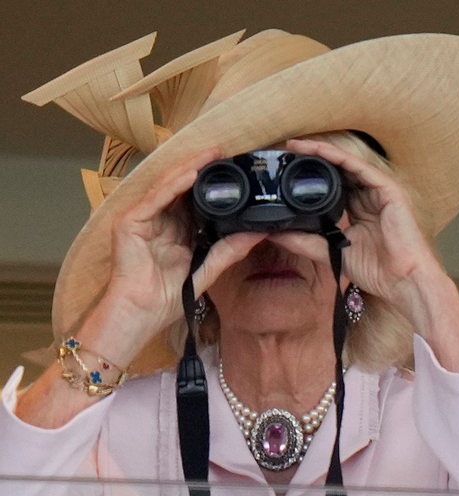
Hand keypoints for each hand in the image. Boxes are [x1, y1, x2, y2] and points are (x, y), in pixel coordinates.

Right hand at [100, 147, 266, 363]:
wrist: (142, 313)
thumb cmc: (168, 296)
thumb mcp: (208, 267)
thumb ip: (230, 249)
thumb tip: (258, 233)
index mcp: (176, 230)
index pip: (195, 200)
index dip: (213, 184)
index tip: (234, 169)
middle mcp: (159, 220)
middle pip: (182, 188)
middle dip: (202, 168)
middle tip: (226, 151)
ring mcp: (143, 218)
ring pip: (169, 186)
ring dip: (190, 168)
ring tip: (212, 153)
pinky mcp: (130, 222)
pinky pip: (156, 198)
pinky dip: (174, 185)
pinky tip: (191, 173)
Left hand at [279, 138, 448, 332]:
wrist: (402, 281)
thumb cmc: (377, 270)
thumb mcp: (331, 252)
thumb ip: (305, 241)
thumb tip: (274, 234)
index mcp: (359, 210)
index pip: (332, 185)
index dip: (310, 176)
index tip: (284, 170)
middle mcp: (369, 197)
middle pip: (338, 171)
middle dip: (312, 159)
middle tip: (284, 151)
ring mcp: (380, 192)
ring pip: (347, 164)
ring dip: (321, 152)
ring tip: (296, 146)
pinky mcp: (389, 190)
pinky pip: (361, 167)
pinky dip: (339, 157)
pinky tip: (320, 151)